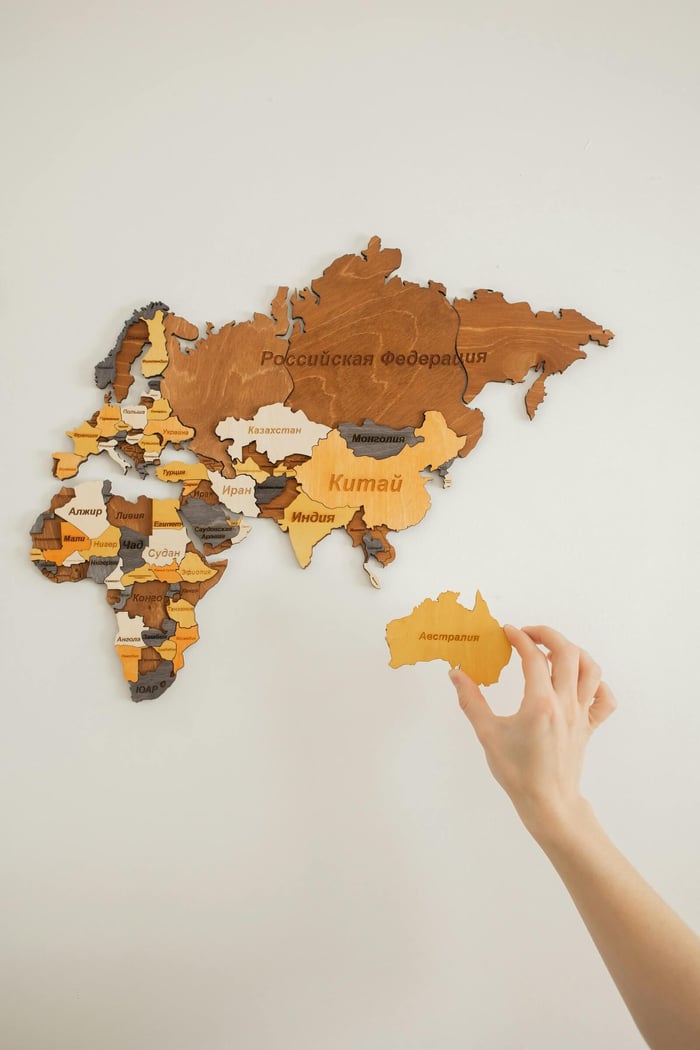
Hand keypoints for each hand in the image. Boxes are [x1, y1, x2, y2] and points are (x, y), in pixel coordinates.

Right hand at [449, 625, 615, 842]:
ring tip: (553, 652)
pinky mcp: (589, 726)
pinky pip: (604, 699)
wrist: (547, 803)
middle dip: (548, 634)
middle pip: (568, 652)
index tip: (506, 632)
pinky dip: (596, 684)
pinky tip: (577, 683)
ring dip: (573, 652)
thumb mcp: (488, 734)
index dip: (519, 638)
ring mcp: (581, 714)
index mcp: (540, 703)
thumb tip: (456, 674)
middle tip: (528, 634)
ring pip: (591, 669)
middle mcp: (565, 704)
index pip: (533, 656)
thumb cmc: (517, 772)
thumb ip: (471, 701)